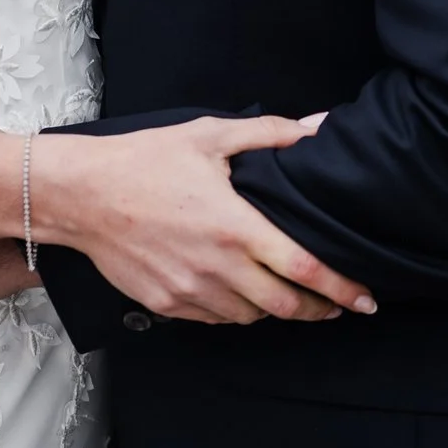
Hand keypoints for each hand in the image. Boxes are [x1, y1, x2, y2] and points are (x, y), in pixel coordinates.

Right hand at [35, 115, 377, 326]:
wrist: (82, 195)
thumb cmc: (145, 160)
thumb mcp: (210, 136)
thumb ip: (269, 135)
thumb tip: (316, 128)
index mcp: (236, 226)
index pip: (304, 269)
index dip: (342, 288)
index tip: (366, 298)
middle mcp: (218, 267)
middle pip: (285, 306)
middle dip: (320, 310)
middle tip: (339, 305)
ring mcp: (191, 291)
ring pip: (251, 316)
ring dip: (276, 309)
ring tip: (291, 295)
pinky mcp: (167, 304)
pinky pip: (215, 319)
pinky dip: (237, 311)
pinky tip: (242, 294)